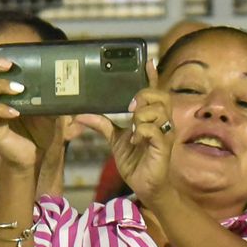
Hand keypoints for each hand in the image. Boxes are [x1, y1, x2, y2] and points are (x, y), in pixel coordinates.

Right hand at [0, 55, 66, 174]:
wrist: (38, 154)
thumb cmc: (42, 128)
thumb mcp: (51, 108)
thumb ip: (54, 95)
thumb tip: (71, 80)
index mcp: (6, 88)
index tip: (12, 58)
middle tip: (8, 65)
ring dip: (0, 87)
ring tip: (19, 88)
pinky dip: (2, 110)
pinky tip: (16, 111)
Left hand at [74, 62, 174, 205]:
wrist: (145, 186)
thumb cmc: (136, 161)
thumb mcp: (116, 139)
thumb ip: (103, 124)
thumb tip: (80, 114)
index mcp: (153, 117)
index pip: (155, 91)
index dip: (152, 76)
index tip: (148, 61)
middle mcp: (163, 122)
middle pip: (160, 96)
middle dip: (143, 97)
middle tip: (129, 109)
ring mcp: (166, 134)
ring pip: (157, 111)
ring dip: (140, 116)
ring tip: (132, 129)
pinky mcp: (164, 146)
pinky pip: (154, 129)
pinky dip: (141, 131)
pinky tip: (135, 141)